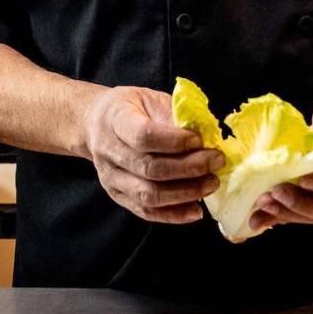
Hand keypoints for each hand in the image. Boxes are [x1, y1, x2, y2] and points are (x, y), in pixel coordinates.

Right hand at [79, 85, 223, 224]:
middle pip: (150, 168)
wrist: (95, 123)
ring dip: (186, 192)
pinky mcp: (118, 196)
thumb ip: (175, 115)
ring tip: (211, 183)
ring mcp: (111, 177)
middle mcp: (108, 151)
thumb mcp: (150, 99)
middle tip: (217, 161)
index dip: (175, 141)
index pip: (143, 136)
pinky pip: (147, 212)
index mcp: (115, 119)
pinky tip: (197, 209)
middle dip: (190, 168)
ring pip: (149, 194)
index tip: (200, 139)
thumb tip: (209, 136)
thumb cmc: (130, 108)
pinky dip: (174, 215)